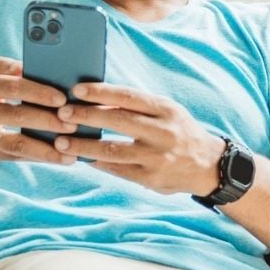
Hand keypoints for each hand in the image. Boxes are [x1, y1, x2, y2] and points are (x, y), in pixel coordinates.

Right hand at [0, 55, 78, 163]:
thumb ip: (5, 66)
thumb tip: (33, 68)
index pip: (13, 87)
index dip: (39, 92)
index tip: (62, 98)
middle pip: (17, 117)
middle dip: (48, 122)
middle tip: (74, 124)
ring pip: (15, 145)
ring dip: (45, 151)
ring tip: (70, 153)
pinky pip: (12, 157)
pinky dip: (35, 157)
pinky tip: (56, 158)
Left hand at [52, 83, 223, 195]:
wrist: (208, 166)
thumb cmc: (179, 131)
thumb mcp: (167, 112)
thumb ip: (138, 106)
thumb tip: (96, 98)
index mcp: (165, 109)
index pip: (128, 97)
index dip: (100, 92)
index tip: (76, 90)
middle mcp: (163, 132)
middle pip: (118, 121)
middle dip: (86, 116)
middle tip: (62, 114)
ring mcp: (157, 157)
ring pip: (113, 150)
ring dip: (83, 146)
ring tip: (61, 143)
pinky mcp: (151, 178)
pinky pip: (118, 170)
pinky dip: (97, 163)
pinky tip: (81, 158)